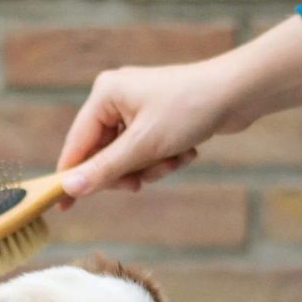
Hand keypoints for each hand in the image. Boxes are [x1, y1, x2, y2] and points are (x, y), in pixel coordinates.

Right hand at [56, 15, 301, 208]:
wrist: (239, 93)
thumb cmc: (190, 110)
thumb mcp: (143, 146)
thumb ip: (104, 170)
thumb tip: (70, 189)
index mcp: (104, 95)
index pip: (77, 145)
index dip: (71, 177)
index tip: (62, 208)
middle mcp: (116, 98)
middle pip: (103, 155)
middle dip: (129, 171)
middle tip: (143, 181)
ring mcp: (137, 108)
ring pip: (129, 159)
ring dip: (152, 167)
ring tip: (176, 158)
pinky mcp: (157, 119)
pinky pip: (148, 152)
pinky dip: (165, 159)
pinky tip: (187, 151)